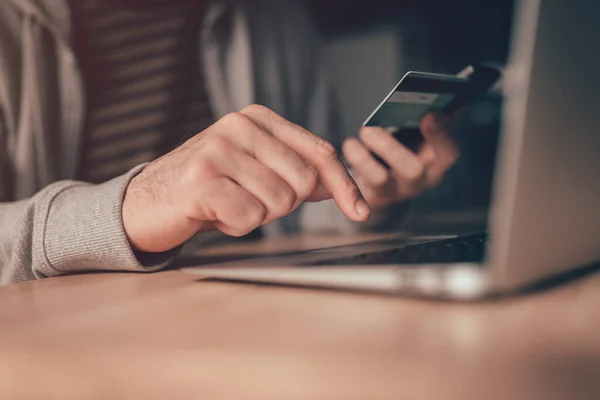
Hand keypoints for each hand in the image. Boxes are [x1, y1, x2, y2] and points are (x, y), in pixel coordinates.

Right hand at [122, 105, 370, 252]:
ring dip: (257, 216)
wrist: (146, 202)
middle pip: (304, 182)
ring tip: (228, 204)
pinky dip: (236, 226)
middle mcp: (239, 126)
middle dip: (284, 204)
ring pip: (279, 202)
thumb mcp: (255, 170)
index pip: (319, 153)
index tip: (361, 211)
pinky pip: (250, 218)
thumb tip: (340, 184)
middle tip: (249, 199)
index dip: (345, 185)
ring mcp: (218, 150)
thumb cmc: (207, 187)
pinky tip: (213, 214)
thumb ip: (295, 170)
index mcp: (257, 119)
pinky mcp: (201, 180)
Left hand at [342, 112, 459, 209]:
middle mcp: (420, 180)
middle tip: (368, 129)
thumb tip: (420, 99)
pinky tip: (347, 148)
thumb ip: (419, 117)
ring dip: (362, 159)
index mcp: (437, 162)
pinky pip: (355, 186)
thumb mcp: (414, 134)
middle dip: (390, 148)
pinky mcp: (371, 197)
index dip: (440, 135)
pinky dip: (349, 164)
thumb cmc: (401, 148)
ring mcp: (395, 192)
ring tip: (351, 143)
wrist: (382, 184)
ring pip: (379, 180)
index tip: (429, 114)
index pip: (448, 153)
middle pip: (413, 170)